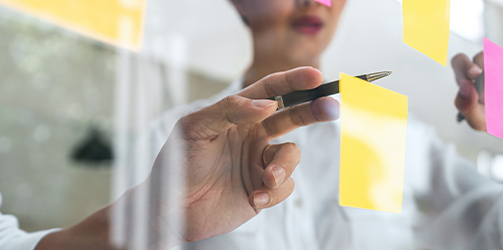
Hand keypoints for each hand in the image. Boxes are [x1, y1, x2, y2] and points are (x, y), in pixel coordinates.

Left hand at [37, 67, 338, 249]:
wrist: (171, 209)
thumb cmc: (176, 164)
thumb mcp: (195, 128)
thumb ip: (229, 110)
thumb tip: (267, 104)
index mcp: (237, 115)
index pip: (270, 91)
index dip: (293, 81)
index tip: (315, 76)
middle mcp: (252, 135)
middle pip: (293, 116)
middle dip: (314, 110)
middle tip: (332, 107)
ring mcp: (258, 163)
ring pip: (292, 156)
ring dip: (283, 166)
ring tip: (264, 180)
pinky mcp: (262, 190)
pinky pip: (285, 186)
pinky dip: (273, 192)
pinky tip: (253, 199)